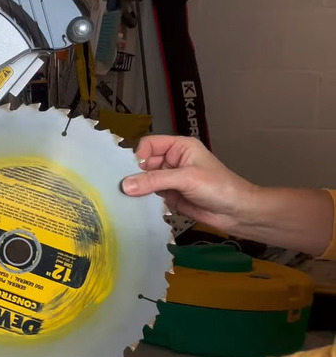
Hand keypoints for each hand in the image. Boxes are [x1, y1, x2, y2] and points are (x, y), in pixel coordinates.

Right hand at [120, 135, 256, 234]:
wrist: (236, 212)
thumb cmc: (217, 187)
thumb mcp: (185, 179)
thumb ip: (154, 181)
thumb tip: (124, 185)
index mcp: (179, 147)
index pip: (149, 144)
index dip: (138, 155)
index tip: (128, 171)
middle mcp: (172, 160)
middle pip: (144, 162)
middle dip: (133, 172)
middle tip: (119, 185)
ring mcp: (170, 179)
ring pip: (145, 179)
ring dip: (136, 187)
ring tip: (122, 196)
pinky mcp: (169, 195)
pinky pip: (149, 194)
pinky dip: (142, 198)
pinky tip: (132, 204)